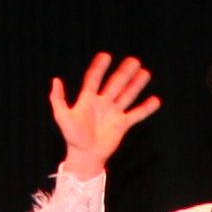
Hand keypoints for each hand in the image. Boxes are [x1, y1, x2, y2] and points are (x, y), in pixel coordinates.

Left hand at [46, 50, 159, 175]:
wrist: (85, 155)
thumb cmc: (72, 137)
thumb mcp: (62, 116)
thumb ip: (59, 99)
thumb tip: (56, 80)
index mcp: (88, 100)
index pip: (94, 79)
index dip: (99, 67)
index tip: (106, 56)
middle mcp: (103, 103)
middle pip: (115, 83)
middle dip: (124, 72)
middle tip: (134, 60)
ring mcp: (114, 113)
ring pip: (128, 95)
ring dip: (136, 84)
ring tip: (145, 73)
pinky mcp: (122, 124)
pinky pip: (137, 114)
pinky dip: (146, 108)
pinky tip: (156, 100)